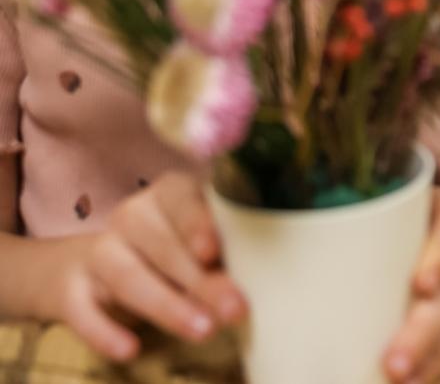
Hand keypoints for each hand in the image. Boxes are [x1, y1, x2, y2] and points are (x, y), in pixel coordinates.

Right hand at [48, 172, 245, 360]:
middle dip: (201, 281)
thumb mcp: (194, 247)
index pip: (179, 198)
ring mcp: (97, 253)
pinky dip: (105, 331)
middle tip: (235, 310)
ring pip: (128, 277)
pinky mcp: (70, 291)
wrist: (89, 269)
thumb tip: (262, 279)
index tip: (213, 250)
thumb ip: (221, 257)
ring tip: (203, 331)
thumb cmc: (168, 252)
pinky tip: (131, 350)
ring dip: (167, 306)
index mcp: (167, 196)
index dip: (195, 222)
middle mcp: (129, 218)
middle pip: (163, 246)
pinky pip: (83, 311)